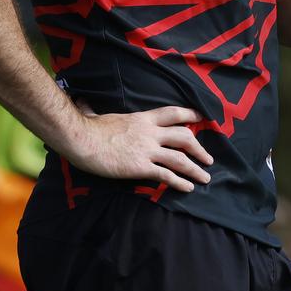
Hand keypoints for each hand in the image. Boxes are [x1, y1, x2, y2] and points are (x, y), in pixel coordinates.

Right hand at [62, 101, 213, 192]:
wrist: (82, 139)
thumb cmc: (88, 128)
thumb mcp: (98, 115)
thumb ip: (95, 110)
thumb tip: (82, 102)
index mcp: (144, 118)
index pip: (174, 113)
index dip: (190, 115)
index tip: (201, 118)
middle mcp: (151, 133)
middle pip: (184, 137)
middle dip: (200, 148)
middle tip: (209, 158)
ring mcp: (147, 150)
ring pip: (180, 159)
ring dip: (196, 169)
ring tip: (205, 177)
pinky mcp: (140, 167)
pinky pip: (166, 175)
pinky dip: (179, 182)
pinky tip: (188, 188)